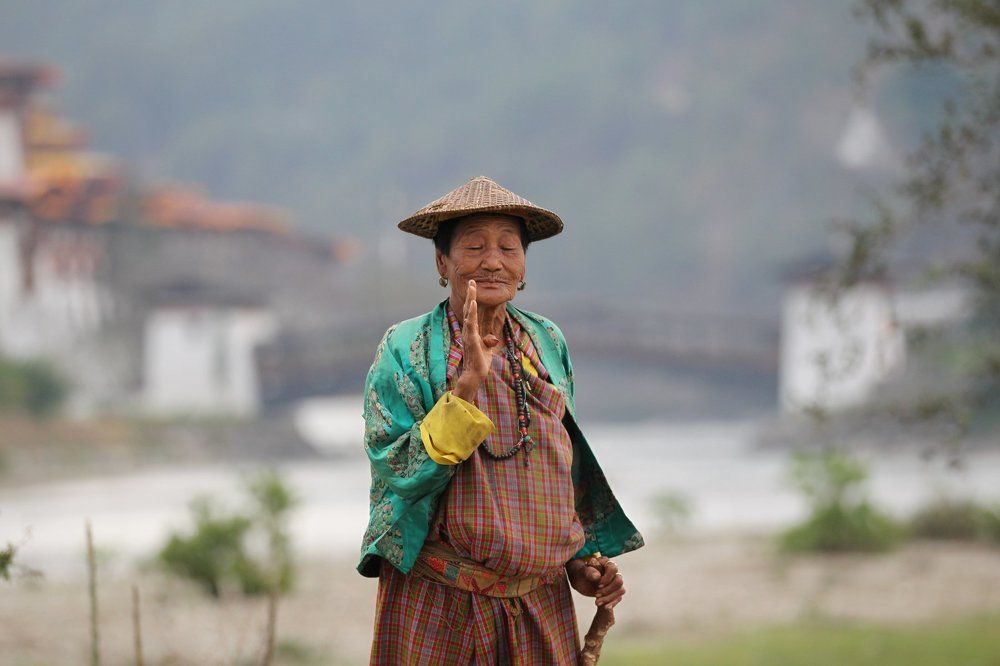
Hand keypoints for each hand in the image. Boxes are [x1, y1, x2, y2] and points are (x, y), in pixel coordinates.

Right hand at [453, 280, 499, 402]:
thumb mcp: (487, 349)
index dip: (472, 300)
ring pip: (469, 312)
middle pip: (469, 308)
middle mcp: (468, 330)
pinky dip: (472, 312)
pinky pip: (471, 323)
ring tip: (472, 286)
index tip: (473, 288)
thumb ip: (488, 341)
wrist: (475, 374)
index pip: (472, 312)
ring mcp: (469, 333)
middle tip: (471, 280)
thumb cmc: (480, 362)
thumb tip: (492, 338)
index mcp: (472, 331)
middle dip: (470, 294)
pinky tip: (473, 303)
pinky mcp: (471, 338)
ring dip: (471, 298)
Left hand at [566, 555, 625, 608]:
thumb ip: (588, 572)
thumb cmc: (579, 573)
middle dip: (608, 590)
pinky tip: (604, 607)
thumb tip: (597, 576)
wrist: (579, 581)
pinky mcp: (614, 591)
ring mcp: (615, 582)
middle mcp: (613, 572)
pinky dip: (612, 603)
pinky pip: (619, 597)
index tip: (598, 585)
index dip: (607, 578)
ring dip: (609, 598)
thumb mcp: (580, 572)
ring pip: (620, 590)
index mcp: (605, 563)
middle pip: (619, 581)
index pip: (613, 569)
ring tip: (597, 602)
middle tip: (596, 595)